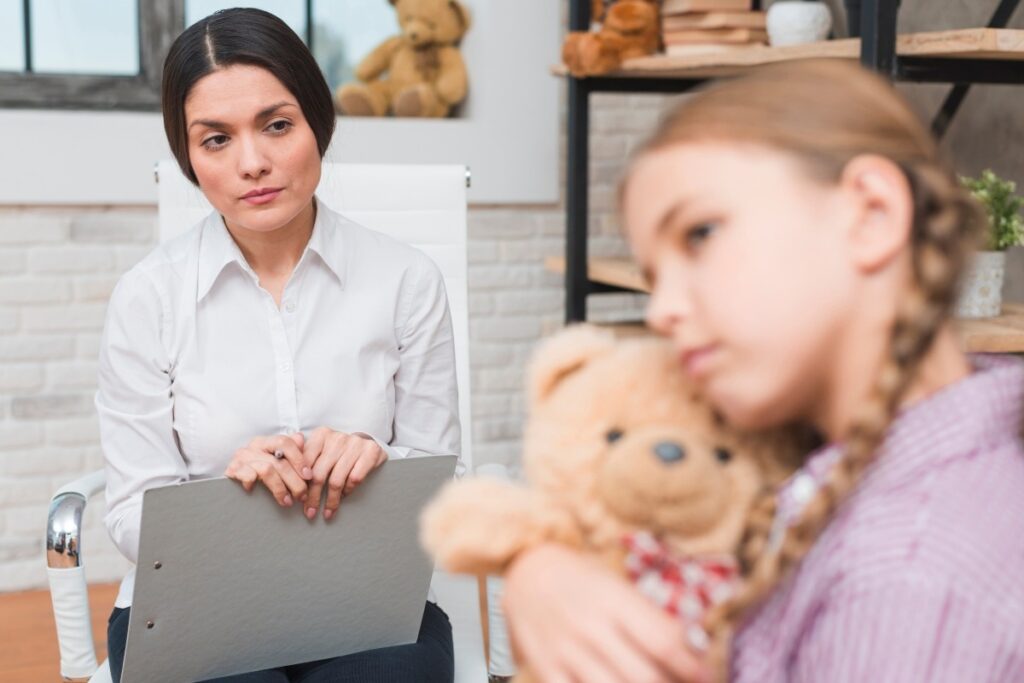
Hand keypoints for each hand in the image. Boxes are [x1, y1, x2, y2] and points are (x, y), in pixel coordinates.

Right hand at [224, 432, 311, 506]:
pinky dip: (257, 486)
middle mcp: (254, 447)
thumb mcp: (277, 461)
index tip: (309, 476)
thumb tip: (301, 438)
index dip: (299, 459)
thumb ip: (291, 451)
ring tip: (288, 502)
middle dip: (295, 481)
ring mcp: (242, 458)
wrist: (231, 489)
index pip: (285, 442)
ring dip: (280, 489)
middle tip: (302, 496)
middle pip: (279, 461)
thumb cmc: (259, 473)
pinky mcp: (232, 470)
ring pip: (267, 470)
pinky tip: (263, 497)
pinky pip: (248, 476)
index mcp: (267, 442)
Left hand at [302, 427, 387, 520]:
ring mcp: (355, 443)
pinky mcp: (370, 452)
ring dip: (331, 500)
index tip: (298, 499)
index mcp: (321, 435)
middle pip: (320, 474)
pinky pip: (354, 479)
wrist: (367, 444)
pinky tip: (344, 496)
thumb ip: (303, 456)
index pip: (305, 463)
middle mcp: (338, 437)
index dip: (301, 484)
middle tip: (310, 512)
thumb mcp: (320, 449)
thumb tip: (284, 471)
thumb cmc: (339, 451)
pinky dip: (348, 491)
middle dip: (314, 497)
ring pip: (337, 479)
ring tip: (328, 512)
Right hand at [503, 544, 708, 682]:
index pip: (663, 640)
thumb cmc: (580, 577)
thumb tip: (690, 648)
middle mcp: (590, 626)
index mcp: (613, 599)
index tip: (704, 674)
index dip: (690, 665)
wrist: (525, 571)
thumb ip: (648, 616)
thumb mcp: (616, 585)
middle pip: (644, 675)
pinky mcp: (545, 669)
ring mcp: (565, 651)